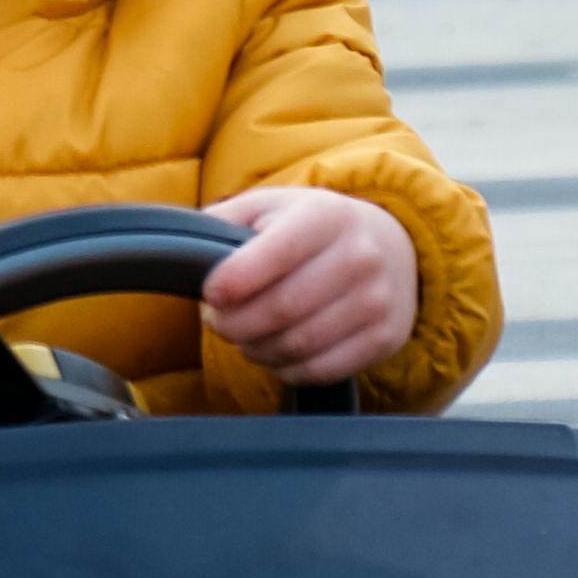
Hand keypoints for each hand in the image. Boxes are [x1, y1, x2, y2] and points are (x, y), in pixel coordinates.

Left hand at [200, 187, 419, 388]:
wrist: (391, 247)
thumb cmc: (312, 229)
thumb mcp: (271, 208)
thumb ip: (225, 220)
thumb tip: (185, 251)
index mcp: (324, 216)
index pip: (273, 255)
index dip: (231, 283)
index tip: (210, 295)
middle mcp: (360, 255)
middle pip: (280, 309)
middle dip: (235, 324)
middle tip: (219, 322)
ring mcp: (378, 299)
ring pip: (298, 345)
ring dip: (256, 349)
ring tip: (246, 337)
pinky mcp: (386, 337)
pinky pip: (320, 370)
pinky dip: (286, 368)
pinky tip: (276, 352)